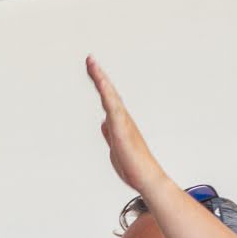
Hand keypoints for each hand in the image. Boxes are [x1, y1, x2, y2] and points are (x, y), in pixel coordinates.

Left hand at [86, 57, 166, 195]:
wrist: (147, 179)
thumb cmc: (133, 165)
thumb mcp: (116, 146)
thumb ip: (110, 133)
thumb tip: (104, 122)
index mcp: (118, 122)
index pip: (107, 98)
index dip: (99, 83)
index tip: (91, 67)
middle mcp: (122, 119)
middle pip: (108, 93)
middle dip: (99, 75)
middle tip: (89, 59)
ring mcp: (123, 124)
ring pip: (111, 98)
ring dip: (102, 81)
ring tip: (93, 66)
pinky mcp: (123, 132)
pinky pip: (114, 111)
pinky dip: (108, 97)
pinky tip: (101, 87)